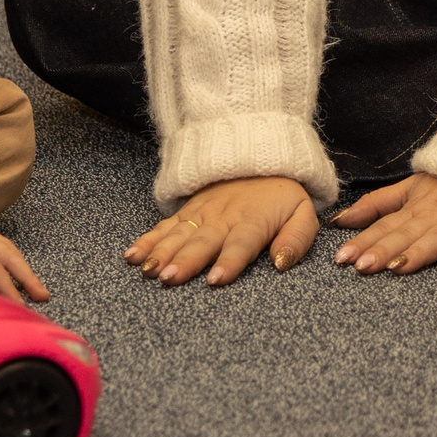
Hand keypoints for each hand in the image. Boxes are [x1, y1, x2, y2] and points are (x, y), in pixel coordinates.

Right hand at [126, 176, 318, 286]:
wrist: (260, 157)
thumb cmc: (282, 194)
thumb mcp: (303, 213)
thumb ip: (297, 239)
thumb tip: (281, 264)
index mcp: (253, 220)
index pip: (241, 243)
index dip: (229, 262)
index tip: (215, 280)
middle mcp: (223, 218)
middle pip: (203, 241)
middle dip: (186, 260)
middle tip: (169, 278)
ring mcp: (201, 213)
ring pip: (179, 234)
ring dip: (162, 252)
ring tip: (148, 270)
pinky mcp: (187, 211)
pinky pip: (164, 226)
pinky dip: (147, 240)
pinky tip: (132, 256)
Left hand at [331, 173, 436, 275]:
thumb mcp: (413, 186)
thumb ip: (377, 204)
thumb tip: (339, 221)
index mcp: (417, 205)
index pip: (385, 225)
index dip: (363, 240)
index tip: (341, 259)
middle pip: (407, 233)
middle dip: (383, 249)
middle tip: (361, 267)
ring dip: (419, 252)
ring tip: (398, 268)